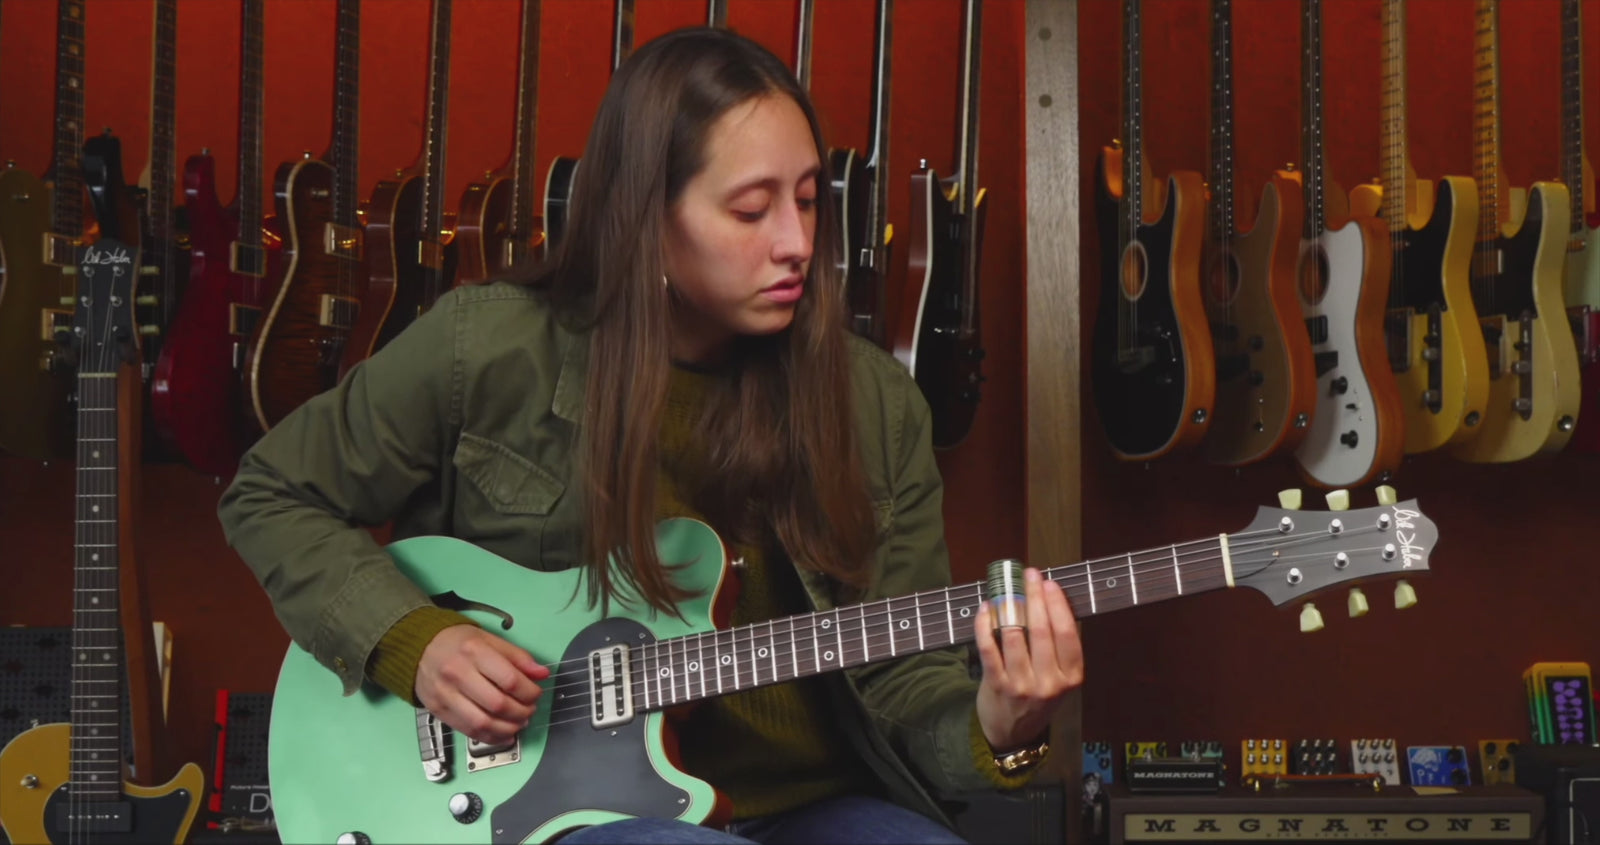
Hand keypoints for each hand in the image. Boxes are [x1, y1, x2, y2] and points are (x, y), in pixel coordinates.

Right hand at [415, 624, 549, 745]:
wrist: (419, 648)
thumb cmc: (458, 642)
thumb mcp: (489, 639)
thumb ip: (517, 657)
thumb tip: (542, 674)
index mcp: (473, 651)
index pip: (510, 680)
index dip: (530, 692)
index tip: (536, 693)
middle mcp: (457, 673)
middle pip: (498, 704)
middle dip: (522, 712)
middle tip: (530, 710)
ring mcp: (445, 695)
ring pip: (483, 723)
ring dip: (508, 728)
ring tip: (519, 723)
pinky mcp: (438, 711)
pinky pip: (469, 732)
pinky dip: (491, 737)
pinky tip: (504, 733)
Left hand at [973, 567, 1083, 751]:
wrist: (1013, 732)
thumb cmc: (1037, 696)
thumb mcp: (1059, 678)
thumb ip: (1058, 648)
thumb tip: (1047, 600)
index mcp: (1071, 677)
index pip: (1066, 633)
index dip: (1057, 604)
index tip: (1049, 583)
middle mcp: (1049, 683)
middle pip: (1041, 630)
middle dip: (1034, 597)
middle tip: (1029, 576)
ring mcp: (1022, 685)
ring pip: (1014, 636)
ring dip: (1008, 608)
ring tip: (1005, 590)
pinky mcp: (997, 685)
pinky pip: (989, 648)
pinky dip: (985, 625)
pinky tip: (985, 610)